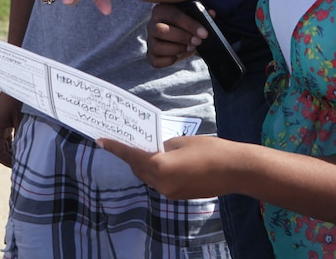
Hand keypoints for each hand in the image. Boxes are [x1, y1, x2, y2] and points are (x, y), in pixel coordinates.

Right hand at [0, 92, 23, 166]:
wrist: (18, 82)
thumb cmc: (21, 100)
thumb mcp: (24, 120)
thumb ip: (24, 136)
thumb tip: (28, 153)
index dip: (8, 163)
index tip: (20, 168)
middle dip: (10, 160)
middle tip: (24, 166)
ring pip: (1, 146)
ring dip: (12, 152)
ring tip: (25, 159)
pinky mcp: (1, 122)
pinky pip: (5, 138)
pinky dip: (12, 145)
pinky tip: (23, 147)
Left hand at [97, 135, 230, 199]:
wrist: (235, 171)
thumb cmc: (210, 150)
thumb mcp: (183, 142)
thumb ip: (164, 146)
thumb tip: (156, 149)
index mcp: (160, 167)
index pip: (131, 156)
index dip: (115, 148)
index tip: (101, 141)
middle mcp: (161, 183)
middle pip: (138, 168)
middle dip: (132, 155)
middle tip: (128, 140)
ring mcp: (170, 192)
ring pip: (148, 177)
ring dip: (145, 164)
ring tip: (148, 149)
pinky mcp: (178, 195)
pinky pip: (160, 182)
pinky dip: (157, 171)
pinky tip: (165, 160)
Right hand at [146, 3, 204, 67]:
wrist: (179, 35)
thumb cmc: (185, 22)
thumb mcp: (193, 15)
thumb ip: (202, 14)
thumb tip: (212, 14)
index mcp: (161, 10)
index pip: (174, 16)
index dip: (190, 25)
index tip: (204, 33)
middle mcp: (151, 24)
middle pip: (160, 31)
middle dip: (181, 37)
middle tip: (197, 41)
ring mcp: (150, 40)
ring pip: (157, 47)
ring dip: (177, 49)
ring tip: (190, 48)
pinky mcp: (151, 55)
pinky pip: (156, 61)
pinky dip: (168, 60)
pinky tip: (178, 55)